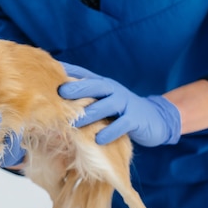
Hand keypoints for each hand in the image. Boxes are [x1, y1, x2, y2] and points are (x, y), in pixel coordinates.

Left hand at [58, 62, 180, 146]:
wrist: (156, 118)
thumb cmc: (122, 110)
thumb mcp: (104, 100)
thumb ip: (86, 98)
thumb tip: (57, 97)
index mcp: (103, 85)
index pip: (84, 74)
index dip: (69, 70)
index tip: (51, 68)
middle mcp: (113, 90)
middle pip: (95, 86)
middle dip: (78, 88)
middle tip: (61, 92)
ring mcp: (125, 103)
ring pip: (106, 105)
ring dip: (90, 113)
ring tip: (74, 122)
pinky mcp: (135, 119)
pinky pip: (121, 124)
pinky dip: (109, 131)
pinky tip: (98, 139)